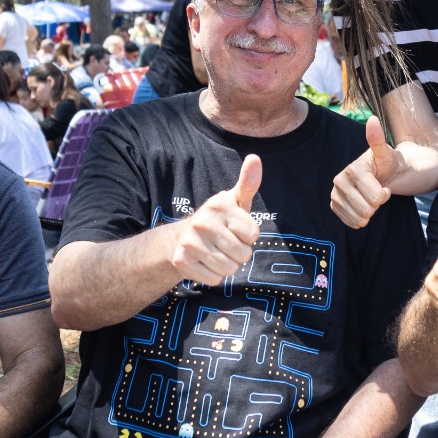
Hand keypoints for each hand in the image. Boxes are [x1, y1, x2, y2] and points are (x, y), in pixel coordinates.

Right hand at [171, 155, 261, 285]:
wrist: (182, 238)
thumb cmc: (219, 220)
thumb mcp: (235, 201)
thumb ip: (248, 183)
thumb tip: (255, 158)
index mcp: (219, 205)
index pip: (253, 234)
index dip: (248, 236)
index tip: (235, 229)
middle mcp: (202, 221)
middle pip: (243, 254)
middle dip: (239, 253)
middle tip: (225, 243)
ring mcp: (190, 242)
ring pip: (229, 269)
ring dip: (227, 266)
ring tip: (216, 253)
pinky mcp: (182, 261)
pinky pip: (214, 280)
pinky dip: (213, 276)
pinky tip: (205, 263)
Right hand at [330, 117, 399, 228]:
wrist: (380, 175)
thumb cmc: (386, 164)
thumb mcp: (386, 153)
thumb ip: (378, 139)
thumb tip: (372, 119)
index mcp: (353, 169)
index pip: (376, 198)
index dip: (385, 195)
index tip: (384, 185)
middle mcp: (339, 180)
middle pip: (367, 210)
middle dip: (377, 205)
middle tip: (376, 191)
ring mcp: (335, 193)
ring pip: (359, 219)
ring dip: (369, 212)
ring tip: (369, 198)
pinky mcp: (334, 204)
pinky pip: (350, 222)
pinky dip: (360, 219)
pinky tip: (362, 206)